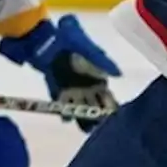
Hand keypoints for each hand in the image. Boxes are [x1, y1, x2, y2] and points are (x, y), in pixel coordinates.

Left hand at [0, 15, 121, 132]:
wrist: (47, 40)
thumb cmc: (70, 41)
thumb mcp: (90, 49)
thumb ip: (103, 62)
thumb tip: (118, 75)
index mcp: (99, 79)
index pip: (108, 98)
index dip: (111, 108)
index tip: (113, 117)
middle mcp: (88, 87)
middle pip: (96, 107)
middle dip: (98, 117)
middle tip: (99, 125)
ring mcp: (73, 91)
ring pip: (81, 109)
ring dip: (83, 117)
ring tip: (86, 126)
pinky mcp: (59, 92)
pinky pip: (64, 106)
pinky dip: (65, 112)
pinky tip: (66, 117)